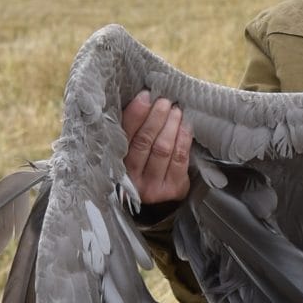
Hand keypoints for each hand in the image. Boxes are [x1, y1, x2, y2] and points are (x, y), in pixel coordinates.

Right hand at [122, 91, 192, 207]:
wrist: (156, 207)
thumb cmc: (142, 171)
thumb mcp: (129, 156)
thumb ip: (131, 135)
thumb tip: (143, 101)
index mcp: (117, 165)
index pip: (125, 135)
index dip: (136, 114)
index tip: (145, 96)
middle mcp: (132, 178)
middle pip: (144, 141)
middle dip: (156, 117)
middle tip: (164, 101)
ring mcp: (153, 186)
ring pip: (163, 149)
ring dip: (171, 125)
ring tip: (175, 110)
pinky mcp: (173, 189)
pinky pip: (179, 159)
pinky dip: (183, 139)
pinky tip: (185, 126)